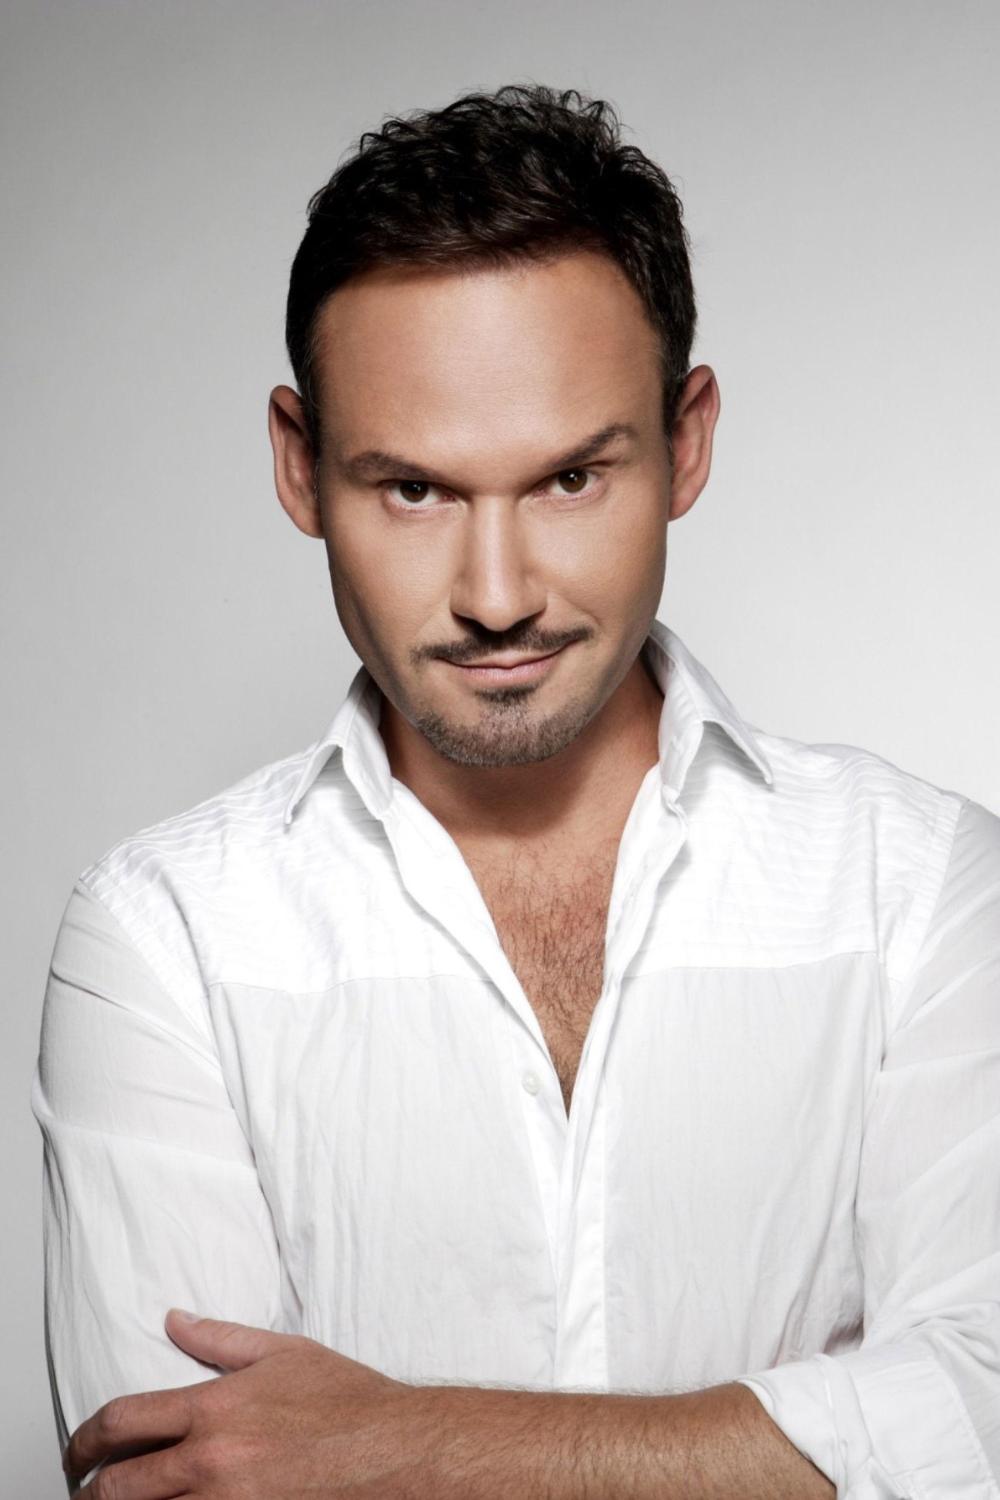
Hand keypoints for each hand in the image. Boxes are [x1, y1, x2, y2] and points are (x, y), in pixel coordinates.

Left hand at [62, 1307, 442, 1495]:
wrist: (394, 1450)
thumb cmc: (346, 1399)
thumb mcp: (283, 1352)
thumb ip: (219, 1338)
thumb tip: (174, 1319)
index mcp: (214, 1408)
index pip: (123, 1422)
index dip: (86, 1439)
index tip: (79, 1450)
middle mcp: (211, 1461)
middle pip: (120, 1487)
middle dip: (94, 1491)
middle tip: (88, 1492)